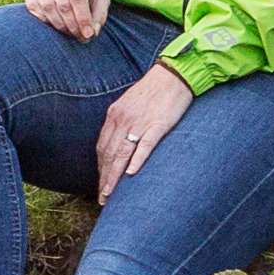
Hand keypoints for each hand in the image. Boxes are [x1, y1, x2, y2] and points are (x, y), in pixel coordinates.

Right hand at [26, 0, 108, 41]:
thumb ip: (99, 15)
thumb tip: (92, 32)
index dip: (83, 18)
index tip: (88, 35)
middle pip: (63, 4)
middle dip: (73, 25)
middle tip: (81, 37)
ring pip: (48, 7)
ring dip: (60, 25)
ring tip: (71, 32)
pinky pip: (34, 8)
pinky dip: (46, 20)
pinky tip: (57, 24)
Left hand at [96, 62, 191, 188]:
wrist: (173, 75)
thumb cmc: (153, 91)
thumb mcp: (129, 105)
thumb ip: (121, 123)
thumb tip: (115, 143)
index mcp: (114, 115)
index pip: (102, 147)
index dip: (100, 169)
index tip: (100, 184)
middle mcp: (122, 119)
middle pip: (108, 154)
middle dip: (104, 179)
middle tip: (102, 198)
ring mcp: (139, 122)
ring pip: (121, 153)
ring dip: (114, 176)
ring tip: (110, 194)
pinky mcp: (157, 124)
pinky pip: (145, 145)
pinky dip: (137, 160)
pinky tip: (131, 174)